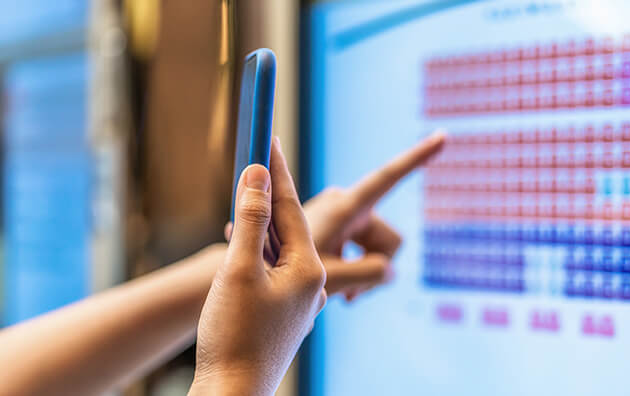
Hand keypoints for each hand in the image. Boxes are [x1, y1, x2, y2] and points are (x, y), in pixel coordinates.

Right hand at [190, 139, 325, 395]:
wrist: (230, 393)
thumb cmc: (232, 335)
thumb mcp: (238, 270)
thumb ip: (252, 220)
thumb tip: (259, 175)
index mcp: (308, 269)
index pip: (290, 208)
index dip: (277, 172)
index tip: (269, 138)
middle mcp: (312, 285)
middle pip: (288, 229)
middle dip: (268, 200)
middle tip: (256, 164)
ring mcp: (300, 303)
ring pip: (280, 254)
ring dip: (260, 232)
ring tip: (242, 210)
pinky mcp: (284, 317)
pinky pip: (275, 276)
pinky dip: (258, 259)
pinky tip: (244, 256)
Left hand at [223, 133, 445, 300]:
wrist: (252, 278)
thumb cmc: (281, 273)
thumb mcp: (331, 278)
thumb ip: (368, 274)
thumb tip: (391, 271)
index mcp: (346, 206)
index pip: (389, 177)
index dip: (418, 158)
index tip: (442, 136)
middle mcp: (347, 205)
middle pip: (386, 238)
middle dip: (375, 267)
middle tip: (350, 294)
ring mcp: (342, 218)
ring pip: (375, 250)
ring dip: (362, 275)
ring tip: (338, 295)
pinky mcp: (336, 230)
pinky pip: (363, 252)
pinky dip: (355, 272)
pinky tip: (340, 293)